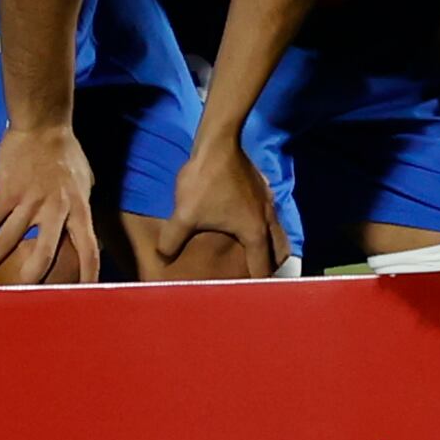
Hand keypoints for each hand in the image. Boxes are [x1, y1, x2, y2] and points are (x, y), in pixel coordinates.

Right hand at [0, 122, 101, 282]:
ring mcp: (30, 200)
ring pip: (9, 239)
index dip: (88, 273)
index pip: (89, 247)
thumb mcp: (85, 181)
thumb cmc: (66, 153)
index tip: (85, 294)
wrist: (42, 125)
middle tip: (21, 292)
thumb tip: (81, 228)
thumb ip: (81, 207)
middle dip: (32, 277)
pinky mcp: (8, 190)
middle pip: (44, 253)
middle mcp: (56, 208)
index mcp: (79, 207)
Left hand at [160, 133, 289, 276]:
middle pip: (278, 253)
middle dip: (270, 267)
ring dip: (268, 246)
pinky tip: (245, 221)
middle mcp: (267, 220)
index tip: (248, 297)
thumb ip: (171, 241)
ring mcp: (268, 202)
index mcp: (253, 233)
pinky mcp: (263, 188)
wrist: (218, 142)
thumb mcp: (184, 215)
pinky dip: (262, 225)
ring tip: (253, 254)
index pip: (261, 269)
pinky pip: (268, 214)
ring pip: (276, 232)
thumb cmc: (204, 181)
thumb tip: (162, 258)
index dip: (255, 285)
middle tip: (255, 278)